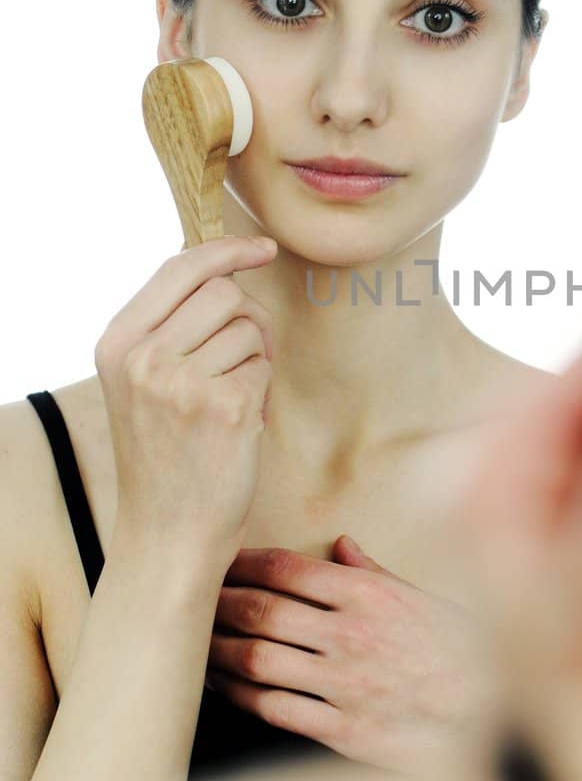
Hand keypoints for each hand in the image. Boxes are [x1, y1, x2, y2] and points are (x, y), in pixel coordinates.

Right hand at [94, 233, 276, 585]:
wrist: (168, 532)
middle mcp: (143, 357)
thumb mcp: (143, 382)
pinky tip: (241, 425)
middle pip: (225, 293)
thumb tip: (227, 268)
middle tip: (243, 361)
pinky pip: (265, 366)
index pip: (180, 268)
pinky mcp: (225, 406)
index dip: (228, 250)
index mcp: (118, 343)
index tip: (262, 247)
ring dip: (256, 358)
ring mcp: (182, 382)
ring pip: (250, 328)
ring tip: (233, 400)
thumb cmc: (166, 455)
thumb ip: (171, 326)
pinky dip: (263, 391)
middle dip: (249, 319)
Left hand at [205, 538, 502, 775]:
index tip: (223, 563)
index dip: (244, 563)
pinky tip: (224, 686)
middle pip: (260, 611)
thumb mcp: (424, 599)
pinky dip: (239, 694)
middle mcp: (350, 635)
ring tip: (198, 644)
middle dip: (218, 604)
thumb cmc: (462, 651)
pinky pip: (273, 708)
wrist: (494, 715)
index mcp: (369, 595)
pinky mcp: (342, 730)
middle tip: (196, 601)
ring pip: (256, 660)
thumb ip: (375, 573)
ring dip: (217, 650)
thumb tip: (342, 544)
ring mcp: (343, 684)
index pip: (287, 569)